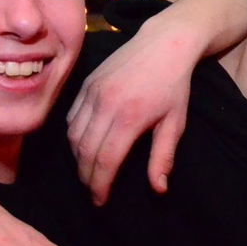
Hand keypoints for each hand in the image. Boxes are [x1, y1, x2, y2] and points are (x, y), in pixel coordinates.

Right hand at [67, 17, 195, 204]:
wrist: (165, 43)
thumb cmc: (174, 86)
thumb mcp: (175, 123)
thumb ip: (163, 157)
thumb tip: (158, 190)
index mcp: (129, 118)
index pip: (105, 161)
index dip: (99, 185)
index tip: (100, 202)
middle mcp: (105, 104)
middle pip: (84, 152)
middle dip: (86, 177)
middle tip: (92, 193)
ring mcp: (92, 92)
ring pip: (73, 135)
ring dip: (77, 159)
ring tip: (88, 173)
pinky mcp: (86, 83)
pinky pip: (71, 117)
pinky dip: (73, 136)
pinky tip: (83, 147)